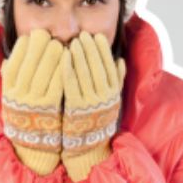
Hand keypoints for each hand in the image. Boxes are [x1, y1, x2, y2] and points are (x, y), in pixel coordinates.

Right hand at [0, 29, 64, 174]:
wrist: (33, 144)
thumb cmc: (24, 114)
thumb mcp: (12, 97)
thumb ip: (11, 78)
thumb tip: (11, 56)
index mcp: (8, 91)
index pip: (13, 63)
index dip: (22, 48)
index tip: (30, 37)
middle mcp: (19, 96)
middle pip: (28, 65)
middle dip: (38, 47)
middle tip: (47, 35)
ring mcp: (34, 102)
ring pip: (43, 72)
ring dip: (52, 55)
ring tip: (59, 43)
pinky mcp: (51, 107)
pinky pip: (57, 84)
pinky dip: (62, 70)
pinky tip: (68, 60)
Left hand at [61, 32, 125, 181]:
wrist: (88, 146)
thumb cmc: (97, 119)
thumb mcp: (110, 100)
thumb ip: (116, 81)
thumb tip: (120, 60)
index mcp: (114, 93)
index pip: (110, 66)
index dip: (103, 51)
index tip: (97, 37)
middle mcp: (105, 97)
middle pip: (98, 67)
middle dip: (90, 49)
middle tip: (83, 35)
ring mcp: (90, 102)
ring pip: (86, 73)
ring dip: (80, 55)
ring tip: (74, 41)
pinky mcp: (75, 107)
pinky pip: (71, 84)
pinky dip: (68, 69)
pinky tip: (63, 57)